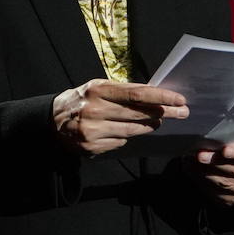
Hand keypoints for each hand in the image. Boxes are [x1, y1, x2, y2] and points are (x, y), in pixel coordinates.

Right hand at [52, 79, 187, 155]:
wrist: (52, 120)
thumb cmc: (83, 99)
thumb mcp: (99, 86)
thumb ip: (124, 91)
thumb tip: (155, 95)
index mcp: (99, 90)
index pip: (138, 94)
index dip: (161, 98)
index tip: (179, 99)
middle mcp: (95, 111)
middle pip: (138, 114)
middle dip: (164, 113)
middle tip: (181, 112)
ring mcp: (92, 131)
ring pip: (132, 131)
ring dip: (149, 126)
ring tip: (158, 121)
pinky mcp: (91, 148)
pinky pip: (120, 143)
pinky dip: (127, 137)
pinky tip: (127, 131)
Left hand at [189, 141, 233, 207]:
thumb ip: (228, 140)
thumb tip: (207, 140)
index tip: (224, 150)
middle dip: (217, 162)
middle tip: (200, 156)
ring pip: (227, 183)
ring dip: (206, 173)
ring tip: (191, 164)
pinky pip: (219, 195)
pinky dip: (204, 183)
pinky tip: (195, 174)